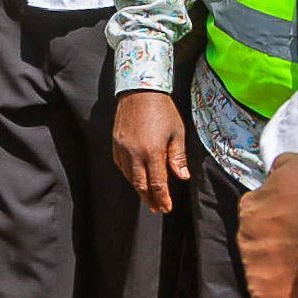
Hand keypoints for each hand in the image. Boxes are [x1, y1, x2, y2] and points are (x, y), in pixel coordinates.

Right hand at [111, 90, 188, 213]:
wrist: (139, 89)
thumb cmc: (162, 109)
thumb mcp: (177, 132)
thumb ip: (178, 157)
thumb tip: (182, 177)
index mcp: (152, 151)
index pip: (157, 184)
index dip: (162, 199)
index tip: (167, 208)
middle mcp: (134, 152)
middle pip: (140, 184)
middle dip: (150, 199)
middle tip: (157, 208)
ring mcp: (122, 147)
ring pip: (129, 176)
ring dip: (139, 188)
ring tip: (148, 196)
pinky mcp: (115, 141)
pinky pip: (120, 164)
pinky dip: (128, 174)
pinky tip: (136, 176)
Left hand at [238, 152, 297, 297]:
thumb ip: (282, 169)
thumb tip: (275, 173)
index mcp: (250, 206)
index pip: (257, 214)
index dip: (280, 221)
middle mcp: (246, 237)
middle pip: (259, 244)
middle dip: (280, 246)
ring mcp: (255, 268)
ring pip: (264, 271)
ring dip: (283, 272)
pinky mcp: (267, 295)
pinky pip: (272, 294)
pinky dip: (290, 294)